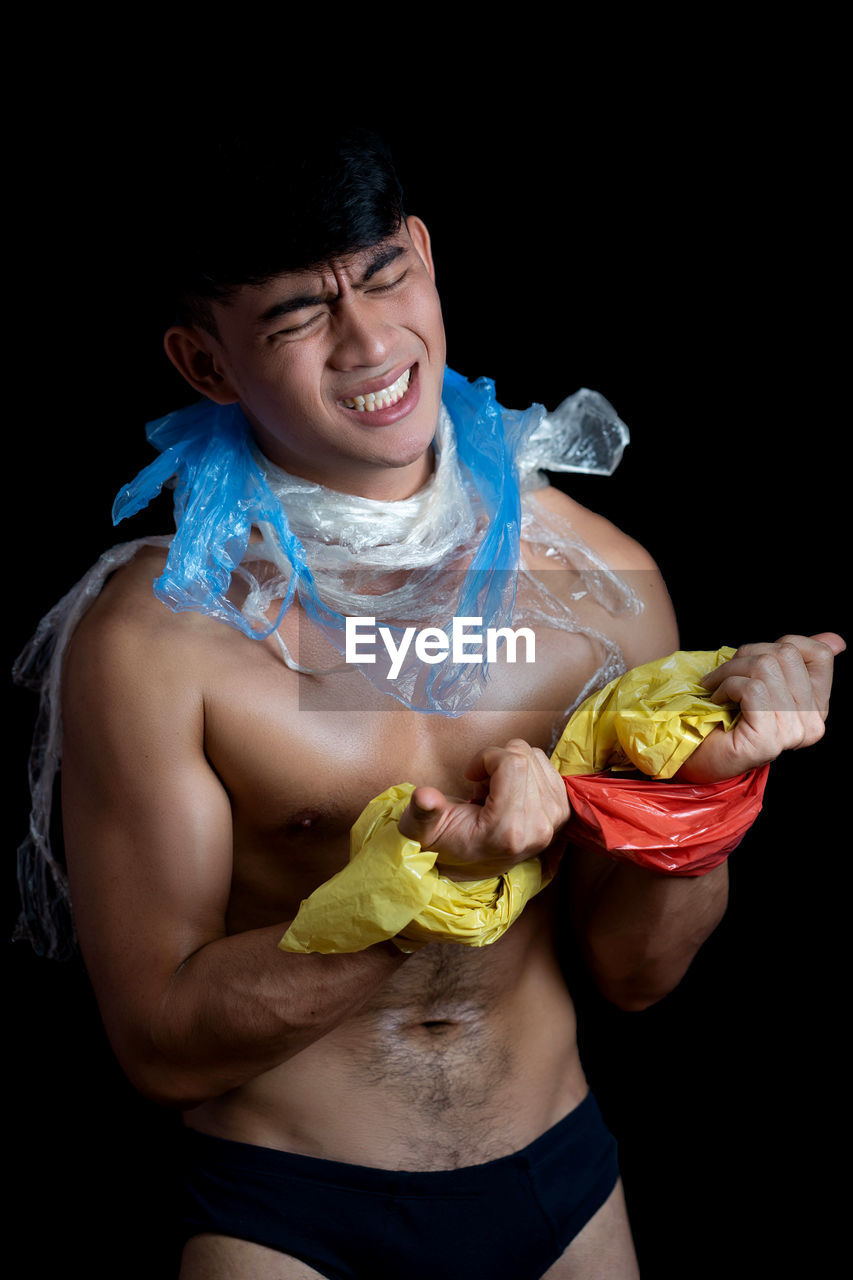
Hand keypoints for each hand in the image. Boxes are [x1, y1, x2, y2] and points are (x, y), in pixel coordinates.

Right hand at [398, 739, 570, 877]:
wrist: (473, 862)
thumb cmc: (446, 840)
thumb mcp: (422, 830)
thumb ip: (422, 813)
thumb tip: (424, 796)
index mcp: (508, 831)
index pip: (513, 764)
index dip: (486, 757)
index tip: (471, 775)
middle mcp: (539, 827)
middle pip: (525, 757)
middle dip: (497, 761)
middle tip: (482, 787)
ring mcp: (555, 820)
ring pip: (536, 757)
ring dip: (510, 766)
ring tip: (495, 792)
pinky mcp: (563, 811)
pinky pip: (547, 765)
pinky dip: (525, 770)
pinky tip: (510, 792)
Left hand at [678, 632, 844, 781]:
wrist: (695, 755)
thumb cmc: (724, 717)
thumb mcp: (763, 682)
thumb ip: (795, 663)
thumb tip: (837, 641)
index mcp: (817, 707)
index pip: (821, 654)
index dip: (782, 644)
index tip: (753, 659)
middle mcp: (812, 722)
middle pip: (787, 654)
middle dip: (746, 655)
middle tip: (724, 672)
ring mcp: (792, 733)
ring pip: (766, 667)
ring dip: (729, 671)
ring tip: (716, 686)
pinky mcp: (768, 739)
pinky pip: (752, 688)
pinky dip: (726, 686)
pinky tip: (717, 699)